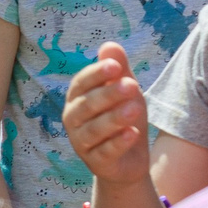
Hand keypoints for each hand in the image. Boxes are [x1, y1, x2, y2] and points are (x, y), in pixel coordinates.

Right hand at [63, 42, 152, 191]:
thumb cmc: (123, 118)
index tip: (116, 66)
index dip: (96, 74)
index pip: (81, 83)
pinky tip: (132, 133)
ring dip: (114, 118)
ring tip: (135, 108)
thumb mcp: (125, 91)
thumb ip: (118, 70)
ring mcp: (81, 142)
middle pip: (86, 105)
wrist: (128, 159)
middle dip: (108, 94)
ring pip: (94, 129)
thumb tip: (110, 45)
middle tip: (132, 85)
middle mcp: (73, 118)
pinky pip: (104, 152)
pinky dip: (118, 143)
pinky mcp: (95, 161)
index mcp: (77, 97)